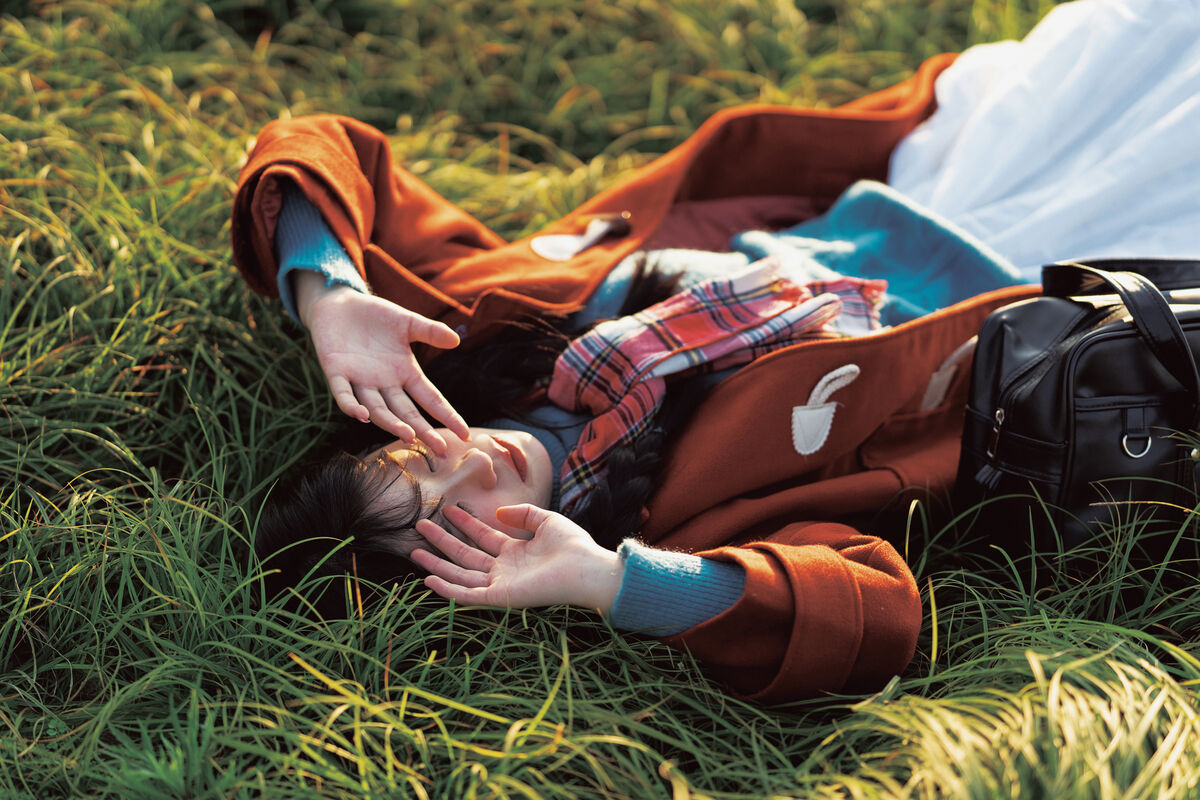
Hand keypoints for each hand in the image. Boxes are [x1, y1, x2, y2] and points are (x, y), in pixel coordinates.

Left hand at [297, 273, 468, 452]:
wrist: (339, 303)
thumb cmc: (376, 316)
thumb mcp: (407, 322)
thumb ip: (430, 331)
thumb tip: (457, 340)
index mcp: (405, 373)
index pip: (430, 399)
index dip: (447, 416)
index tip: (465, 434)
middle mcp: (384, 383)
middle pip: (406, 412)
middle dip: (423, 431)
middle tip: (440, 449)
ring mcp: (360, 380)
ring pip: (378, 409)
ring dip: (392, 423)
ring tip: (409, 435)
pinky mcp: (336, 371)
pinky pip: (343, 393)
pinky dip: (351, 405)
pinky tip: (363, 415)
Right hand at [410, 505, 624, 613]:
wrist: (586, 569)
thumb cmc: (573, 546)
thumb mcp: (546, 520)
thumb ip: (523, 514)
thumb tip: (497, 513)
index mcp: (515, 552)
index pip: (483, 536)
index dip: (465, 523)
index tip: (448, 510)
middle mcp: (504, 569)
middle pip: (465, 555)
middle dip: (442, 541)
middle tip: (420, 526)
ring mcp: (500, 584)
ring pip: (461, 574)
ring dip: (437, 564)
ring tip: (414, 551)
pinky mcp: (499, 597)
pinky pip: (468, 595)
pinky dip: (448, 589)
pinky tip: (429, 579)